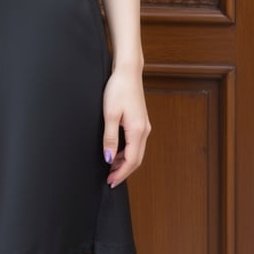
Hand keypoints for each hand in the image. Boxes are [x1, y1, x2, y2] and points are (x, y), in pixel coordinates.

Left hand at [102, 65, 150, 186]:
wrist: (128, 71)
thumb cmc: (118, 89)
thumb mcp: (110, 114)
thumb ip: (109, 138)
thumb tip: (109, 158)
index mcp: (138, 131)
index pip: (131, 161)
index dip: (121, 174)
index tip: (110, 182)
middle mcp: (145, 130)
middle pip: (136, 159)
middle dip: (123, 171)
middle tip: (110, 179)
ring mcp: (144, 126)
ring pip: (137, 152)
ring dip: (125, 162)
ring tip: (111, 168)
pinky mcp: (141, 121)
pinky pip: (136, 143)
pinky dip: (127, 152)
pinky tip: (116, 152)